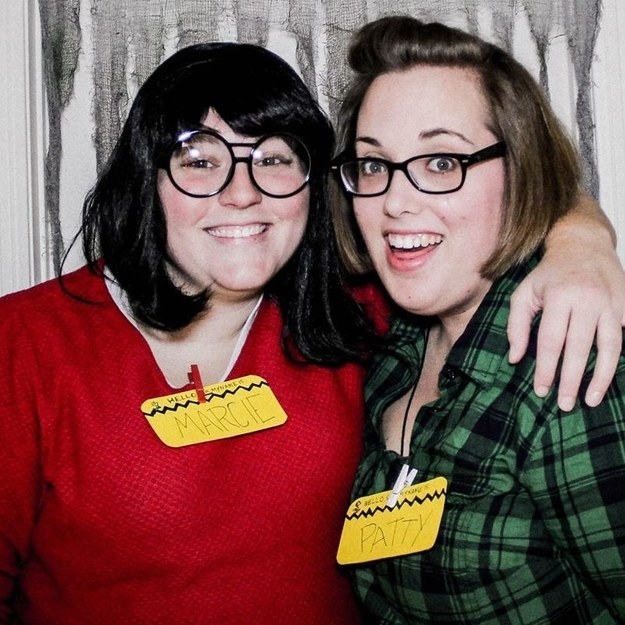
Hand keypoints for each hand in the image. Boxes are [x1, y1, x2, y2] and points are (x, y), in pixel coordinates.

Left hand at [508, 234, 624, 411]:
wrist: (583, 245)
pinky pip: (624, 339)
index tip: (541, 390)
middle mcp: (587, 300)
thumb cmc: (548, 274)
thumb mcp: (524, 292)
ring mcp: (611, 304)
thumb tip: (514, 358)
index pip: (550, 341)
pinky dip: (619, 361)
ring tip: (591, 400)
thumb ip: (516, 325)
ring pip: (610, 347)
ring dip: (601, 377)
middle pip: (579, 348)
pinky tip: (610, 379)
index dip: (545, 368)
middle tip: (565, 404)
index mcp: (559, 297)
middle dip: (571, 380)